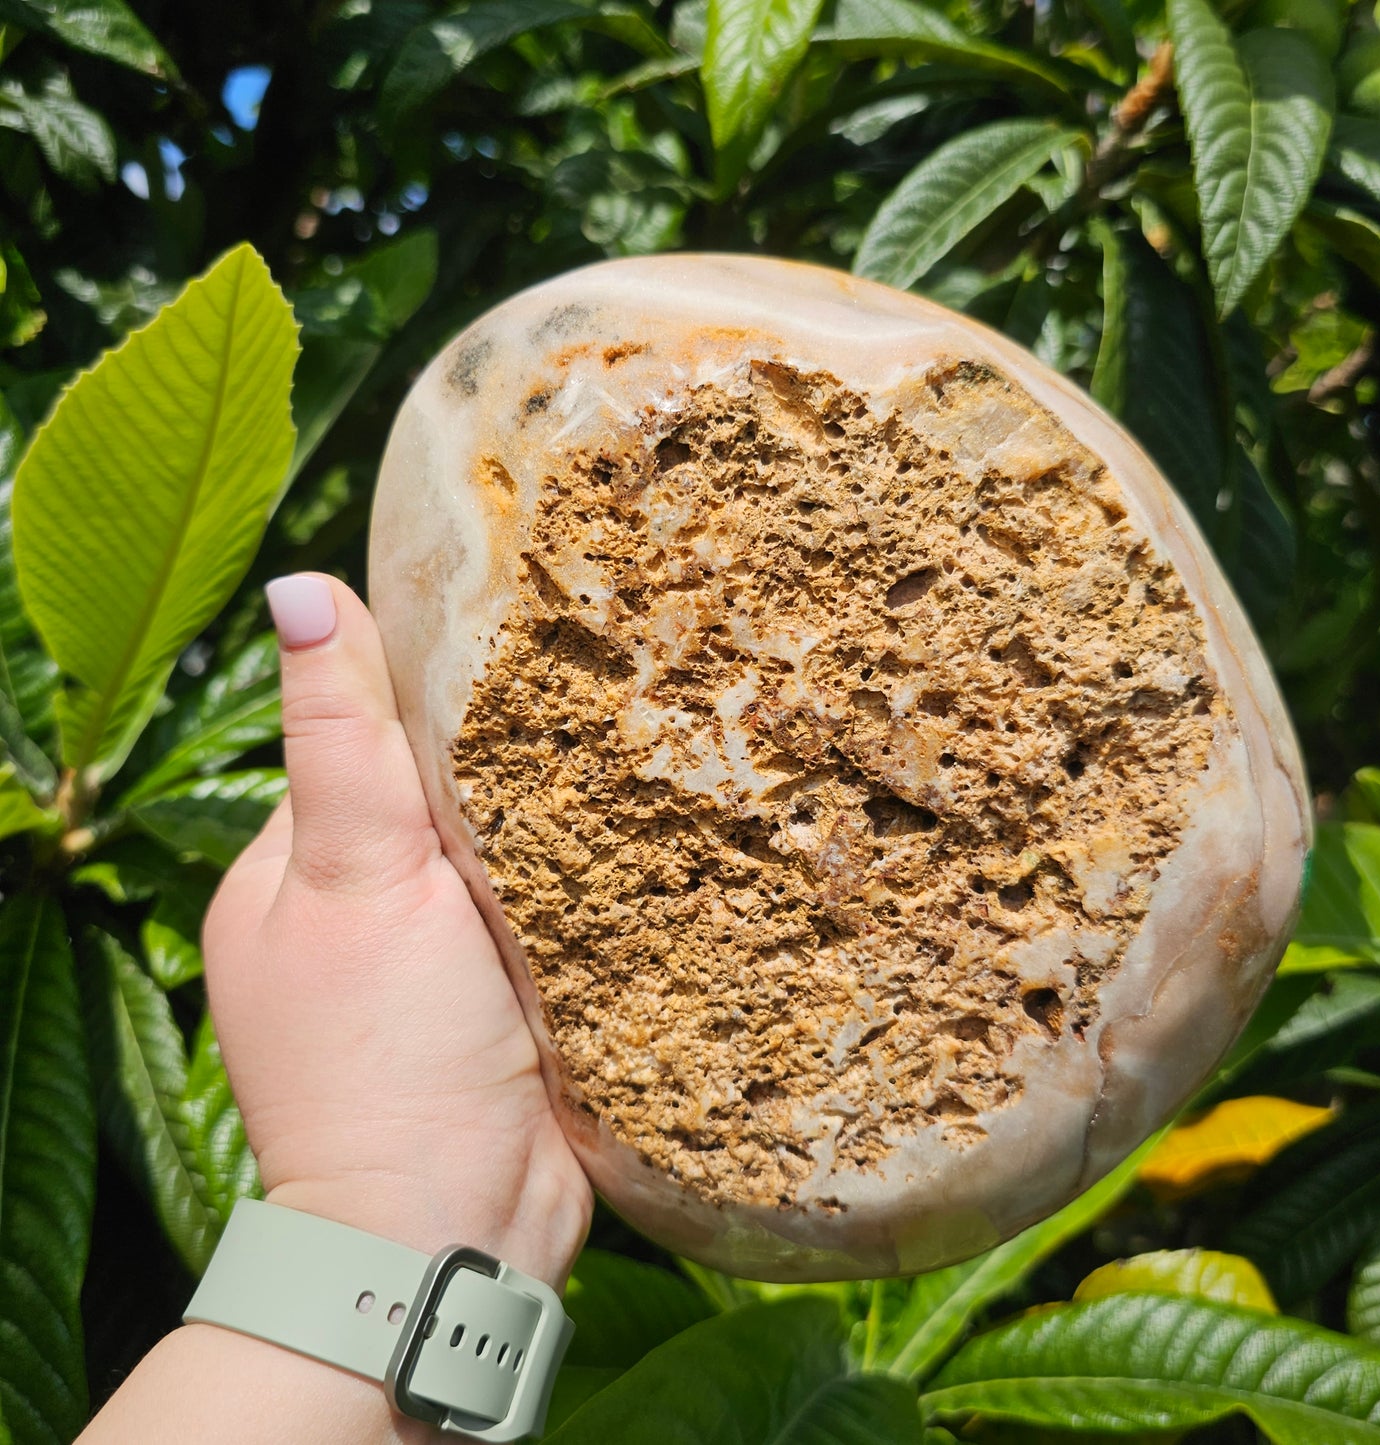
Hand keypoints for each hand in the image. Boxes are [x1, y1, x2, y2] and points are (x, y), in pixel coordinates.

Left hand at [203, 574, 592, 1291]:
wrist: (452, 1233)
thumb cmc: (383, 1053)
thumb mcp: (360, 872)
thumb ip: (342, 737)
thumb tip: (297, 587)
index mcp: (292, 870)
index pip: (362, 741)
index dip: (431, 692)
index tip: (513, 643)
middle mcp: (356, 912)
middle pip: (442, 795)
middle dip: (508, 760)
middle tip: (600, 704)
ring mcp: (431, 964)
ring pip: (506, 854)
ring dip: (558, 826)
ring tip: (641, 761)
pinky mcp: (503, 1004)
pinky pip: (548, 914)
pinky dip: (584, 887)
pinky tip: (643, 850)